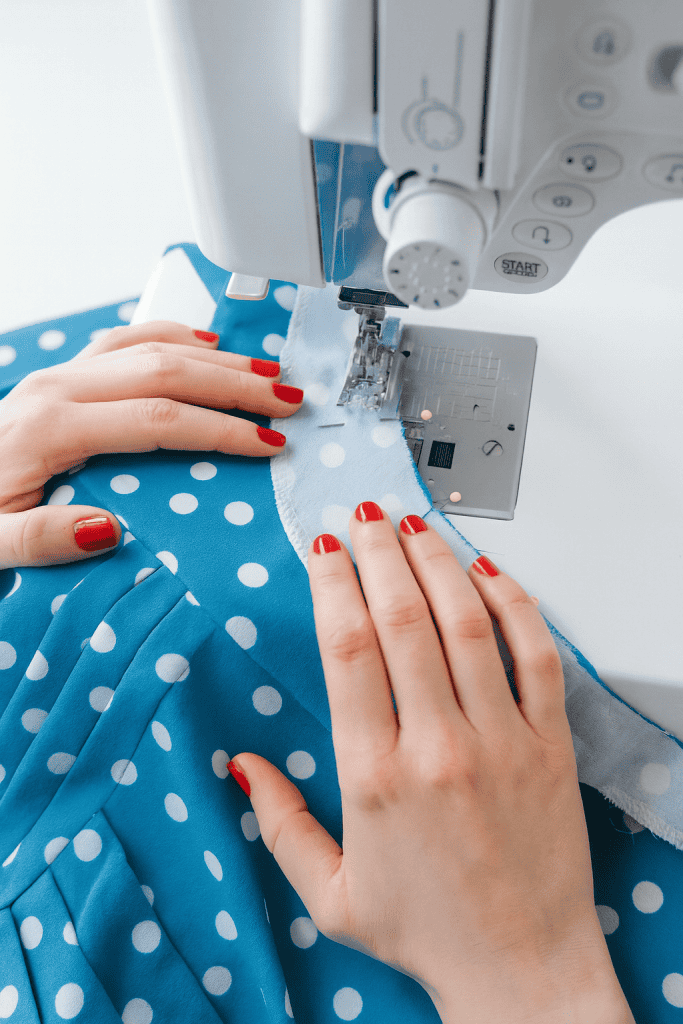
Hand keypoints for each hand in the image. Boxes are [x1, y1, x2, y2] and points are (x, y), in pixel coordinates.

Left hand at [0, 320, 301, 569]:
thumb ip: (42, 540)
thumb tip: (110, 529)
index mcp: (51, 427)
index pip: (159, 419)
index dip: (222, 429)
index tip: (268, 445)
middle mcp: (60, 388)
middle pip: (169, 370)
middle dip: (237, 384)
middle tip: (288, 401)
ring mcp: (61, 374)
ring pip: (153, 347)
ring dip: (216, 357)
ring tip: (267, 372)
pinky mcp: (62, 374)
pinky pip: (126, 340)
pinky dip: (172, 336)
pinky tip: (205, 343)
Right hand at [229, 503, 629, 1022]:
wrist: (522, 972)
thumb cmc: (429, 932)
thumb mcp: (329, 893)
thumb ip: (278, 823)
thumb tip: (241, 764)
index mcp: (374, 777)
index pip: (347, 648)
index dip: (332, 583)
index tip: (323, 549)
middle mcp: (437, 748)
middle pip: (404, 618)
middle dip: (378, 552)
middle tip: (363, 516)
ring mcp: (501, 742)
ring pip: (467, 623)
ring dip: (436, 561)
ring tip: (414, 525)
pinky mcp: (551, 747)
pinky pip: (536, 655)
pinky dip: (514, 603)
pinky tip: (488, 571)